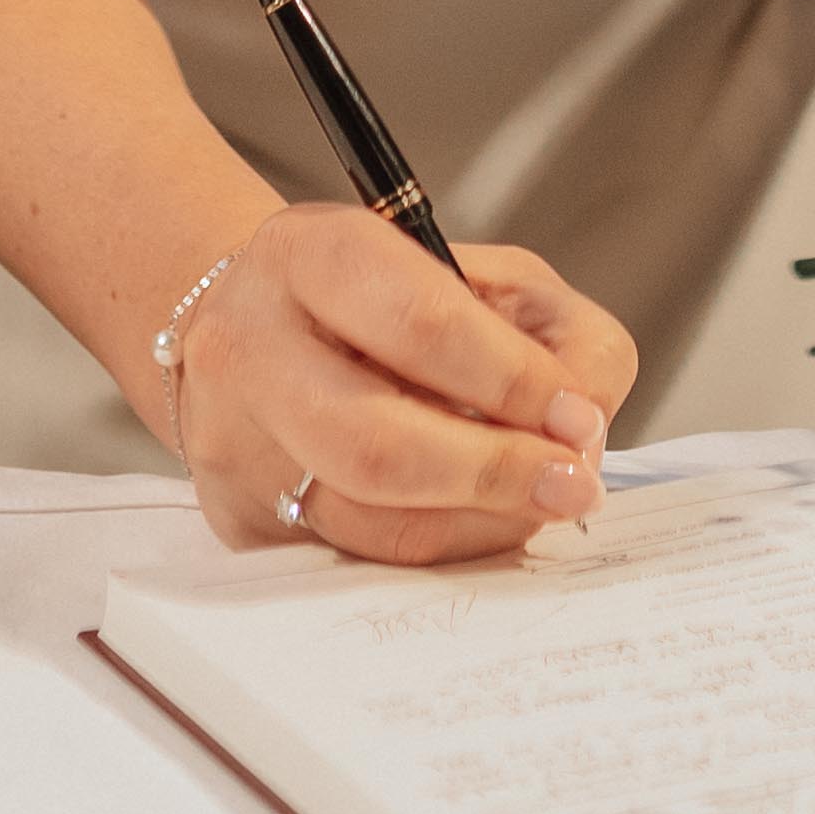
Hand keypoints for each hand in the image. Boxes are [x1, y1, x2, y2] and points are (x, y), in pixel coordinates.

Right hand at [176, 210, 636, 562]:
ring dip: (479, 525)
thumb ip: (550, 333)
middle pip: (379, 444)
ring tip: (536, 504)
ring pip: (368, 522)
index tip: (577, 417)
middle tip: (572, 485)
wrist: (251, 327)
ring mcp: (233, 442)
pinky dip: (438, 549)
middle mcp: (249, 348)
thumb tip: (581, 432)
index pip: (421, 324)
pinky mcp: (238, 516)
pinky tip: (477, 521)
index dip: (514, 380)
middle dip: (497, 475)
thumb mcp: (477, 271)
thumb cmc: (381, 295)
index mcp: (308, 255)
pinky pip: (356, 558)